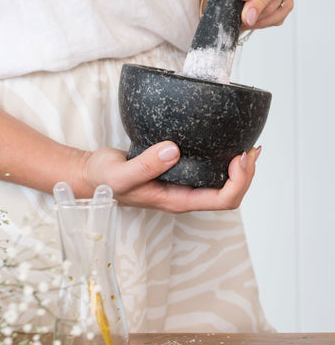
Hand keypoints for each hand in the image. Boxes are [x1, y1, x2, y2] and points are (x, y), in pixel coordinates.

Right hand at [75, 142, 259, 213]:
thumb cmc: (103, 180)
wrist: (90, 176)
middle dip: (247, 174)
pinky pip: (210, 171)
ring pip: (224, 184)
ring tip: (250, 146)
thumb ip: (144, 165)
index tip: (238, 156)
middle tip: (252, 148)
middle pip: (230, 194)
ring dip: (241, 168)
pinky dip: (225, 159)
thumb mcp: (120, 174)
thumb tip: (173, 150)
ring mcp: (182, 184)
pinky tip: (227, 143)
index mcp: (177, 201)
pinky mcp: (178, 171)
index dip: (238, 181)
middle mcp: (184, 195)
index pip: (222, 201)